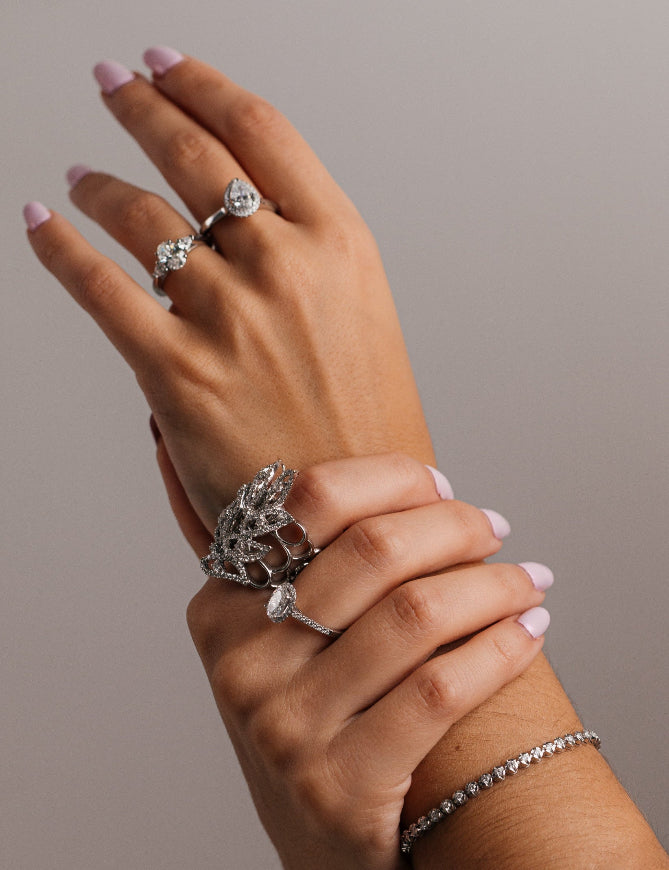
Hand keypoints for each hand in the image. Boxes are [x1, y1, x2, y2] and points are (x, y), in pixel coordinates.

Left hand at [24, 49, 432, 528]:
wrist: (356, 523)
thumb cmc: (366, 433)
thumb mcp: (362, 324)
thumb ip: (303, 264)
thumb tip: (227, 230)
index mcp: (342, 247)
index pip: (261, 132)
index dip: (203, 85)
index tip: (168, 64)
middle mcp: (285, 267)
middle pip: (194, 155)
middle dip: (142, 106)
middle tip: (115, 84)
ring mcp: (228, 316)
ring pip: (140, 215)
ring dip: (98, 182)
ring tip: (80, 176)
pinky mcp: (175, 372)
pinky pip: (99, 286)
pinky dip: (60, 246)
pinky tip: (41, 221)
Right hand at [156, 449, 548, 869]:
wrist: (316, 838)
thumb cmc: (309, 713)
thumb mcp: (262, 637)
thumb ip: (240, 553)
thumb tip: (167, 442)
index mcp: (221, 608)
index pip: (312, 499)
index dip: (393, 478)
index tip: (443, 486)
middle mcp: (244, 662)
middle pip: (375, 551)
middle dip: (455, 525)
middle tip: (494, 527)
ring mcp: (287, 727)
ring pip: (417, 614)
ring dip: (493, 585)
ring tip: (528, 578)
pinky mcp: (341, 786)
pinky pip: (440, 689)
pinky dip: (500, 648)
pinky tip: (530, 632)